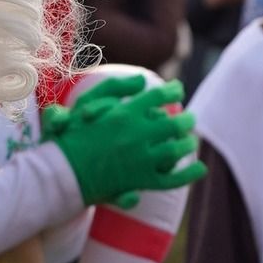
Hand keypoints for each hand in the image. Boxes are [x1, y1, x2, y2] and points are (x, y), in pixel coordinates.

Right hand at [42, 77, 203, 207]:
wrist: (62, 173)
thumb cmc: (70, 137)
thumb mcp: (87, 103)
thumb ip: (115, 87)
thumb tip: (143, 80)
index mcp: (125, 114)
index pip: (158, 97)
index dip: (172, 92)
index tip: (178, 90)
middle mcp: (136, 135)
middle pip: (173, 123)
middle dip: (185, 120)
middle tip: (190, 118)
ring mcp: (141, 160)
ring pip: (176, 150)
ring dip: (188, 143)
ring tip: (191, 141)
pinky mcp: (141, 182)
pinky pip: (172, 179)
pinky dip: (188, 174)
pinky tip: (200, 168)